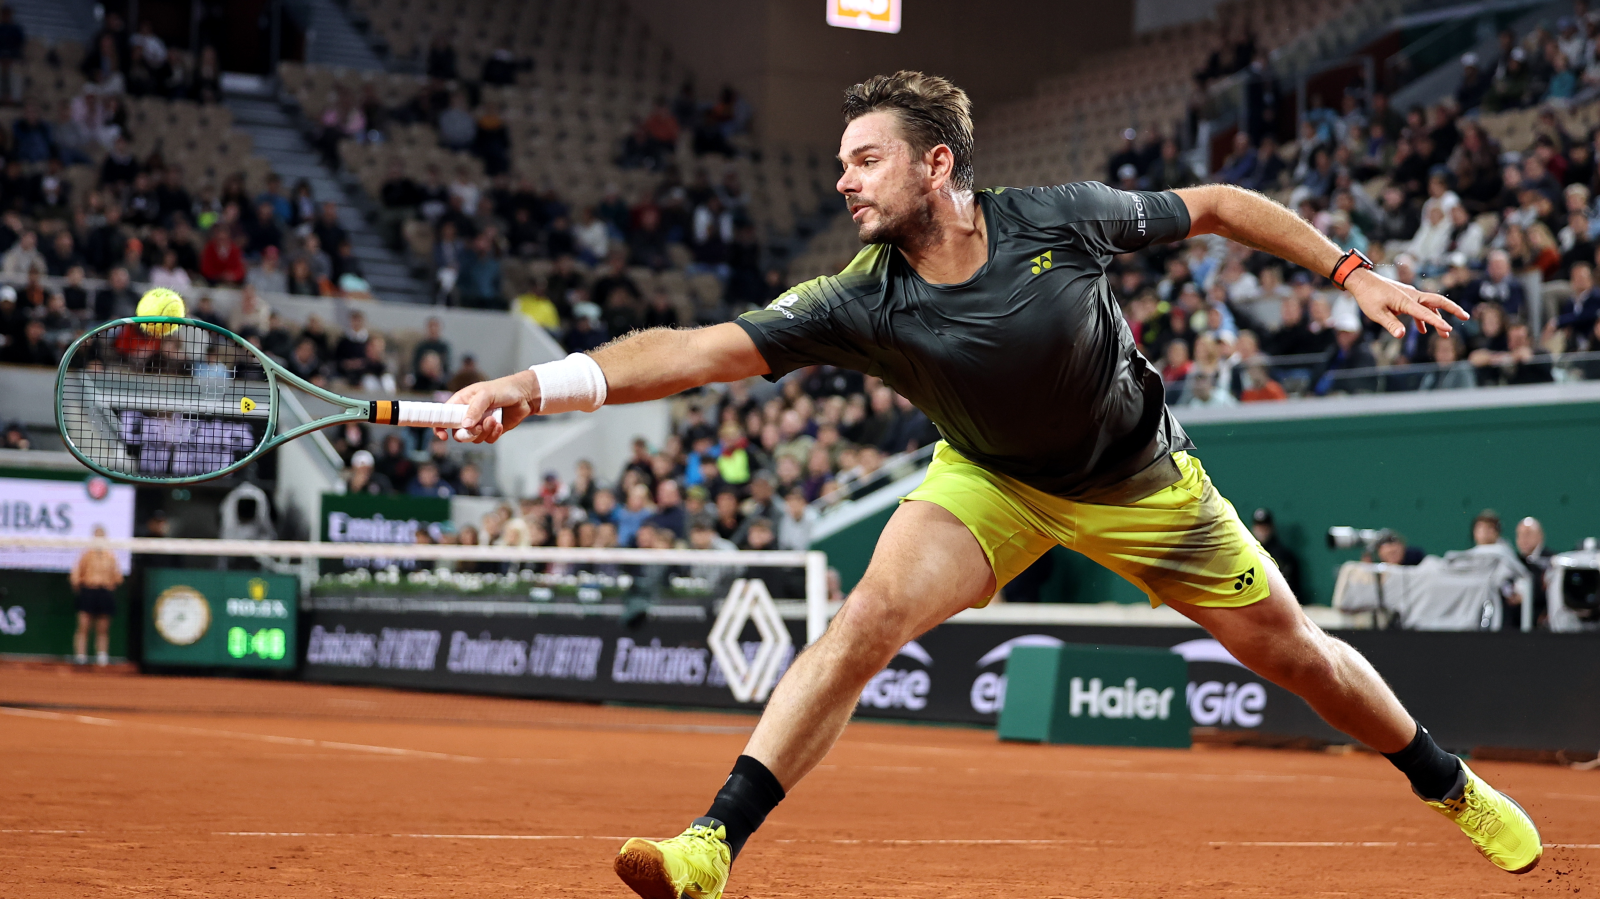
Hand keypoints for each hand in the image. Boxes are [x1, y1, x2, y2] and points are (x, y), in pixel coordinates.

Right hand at [434, 370, 538, 443]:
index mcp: (460, 402)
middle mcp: (467, 414)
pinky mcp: (491, 430)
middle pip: (458, 433)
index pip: (443, 416)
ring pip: (473, 438)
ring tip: (494, 420)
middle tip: (479, 427)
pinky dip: (493, 434)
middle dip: (468, 433)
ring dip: (484, 432)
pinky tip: (500, 424)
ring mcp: (479, 423)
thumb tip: (465, 425)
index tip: (443, 435)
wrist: (524, 395)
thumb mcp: (486, 395)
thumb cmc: (502, 389)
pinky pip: (487, 440)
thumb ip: (474, 409)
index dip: (439, 427)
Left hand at [1346, 268, 1467, 337]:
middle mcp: (1411, 295)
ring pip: (1429, 306)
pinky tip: (1422, 331)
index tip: (1449, 329)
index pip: (1425, 313)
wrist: (1361, 280)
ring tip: (1445, 334)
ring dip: (1438, 318)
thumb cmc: (1367, 296)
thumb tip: (1401, 335)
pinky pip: (1419, 307)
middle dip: (1453, 310)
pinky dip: (1423, 318)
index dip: (1437, 322)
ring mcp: (1409, 295)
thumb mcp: (1376, 313)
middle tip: (1466, 317)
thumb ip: (1390, 324)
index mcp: (1405, 300)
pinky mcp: (1405, 296)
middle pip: (1437, 302)